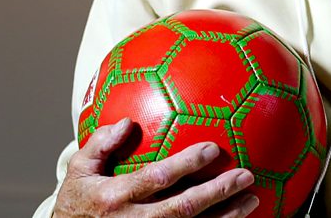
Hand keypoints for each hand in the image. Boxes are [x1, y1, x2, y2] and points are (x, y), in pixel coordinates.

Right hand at [54, 118, 258, 216]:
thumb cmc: (78, 200)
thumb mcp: (79, 169)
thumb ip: (101, 144)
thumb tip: (128, 122)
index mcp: (115, 197)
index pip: (156, 178)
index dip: (185, 164)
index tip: (212, 148)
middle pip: (182, 208)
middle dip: (217, 192)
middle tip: (245, 176)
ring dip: (226, 216)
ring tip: (252, 199)